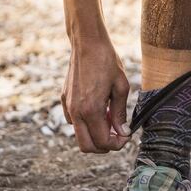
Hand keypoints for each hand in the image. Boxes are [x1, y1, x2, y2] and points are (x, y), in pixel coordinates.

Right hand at [61, 36, 130, 152]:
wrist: (87, 43)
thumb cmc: (107, 62)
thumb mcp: (121, 87)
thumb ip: (120, 113)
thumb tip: (123, 132)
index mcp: (91, 110)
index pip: (102, 142)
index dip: (116, 144)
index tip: (125, 137)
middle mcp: (76, 111)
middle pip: (86, 146)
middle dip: (103, 146)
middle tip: (117, 135)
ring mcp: (67, 106)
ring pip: (79, 135)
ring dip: (95, 134)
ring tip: (109, 117)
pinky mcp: (64, 100)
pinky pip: (73, 121)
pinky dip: (86, 123)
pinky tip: (98, 108)